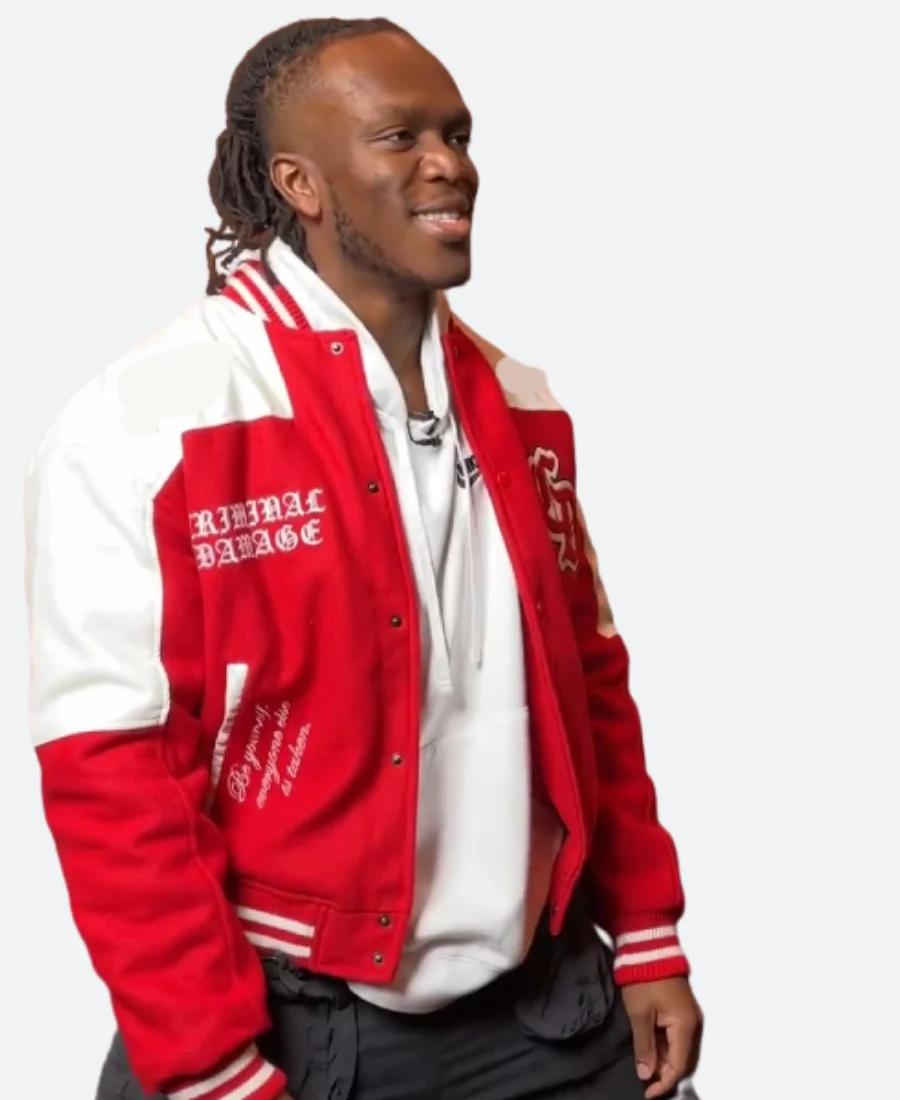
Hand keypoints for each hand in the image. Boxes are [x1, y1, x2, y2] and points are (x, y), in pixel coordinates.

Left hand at [622, 977, 702, 1098]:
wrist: (649, 948)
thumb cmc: (644, 979)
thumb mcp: (640, 1015)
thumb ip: (644, 1046)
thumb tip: (646, 1074)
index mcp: (685, 1026)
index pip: (678, 1066)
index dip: (664, 1083)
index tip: (648, 1093)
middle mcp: (692, 1024)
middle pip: (681, 1060)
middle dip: (664, 1074)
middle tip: (644, 1082)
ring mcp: (688, 1016)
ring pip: (678, 1049)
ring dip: (663, 1061)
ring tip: (644, 1067)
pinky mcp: (681, 1010)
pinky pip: (675, 1037)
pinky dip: (663, 1047)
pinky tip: (650, 1050)